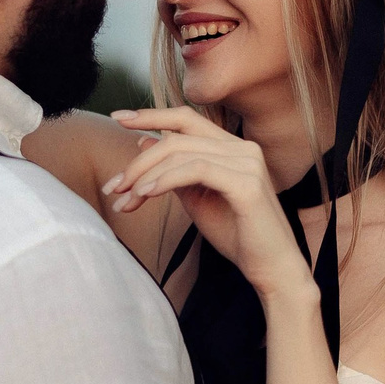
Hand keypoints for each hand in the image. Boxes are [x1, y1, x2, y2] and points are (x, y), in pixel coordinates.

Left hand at [103, 107, 310, 301]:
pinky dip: (165, 180)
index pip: (186, 119)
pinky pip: (196, 171)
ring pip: (182, 153)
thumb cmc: (236, 235)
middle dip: (138, 161)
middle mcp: (242, 148)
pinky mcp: (247, 183)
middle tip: (114, 187)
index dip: (150, 115)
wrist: (270, 268)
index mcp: (232, 147)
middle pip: (177, 136)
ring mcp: (247, 163)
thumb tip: (144, 141)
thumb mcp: (195, 198)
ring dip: (145, 176)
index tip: (117, 117)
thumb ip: (173, 170)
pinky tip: (146, 193)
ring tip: (125, 199)